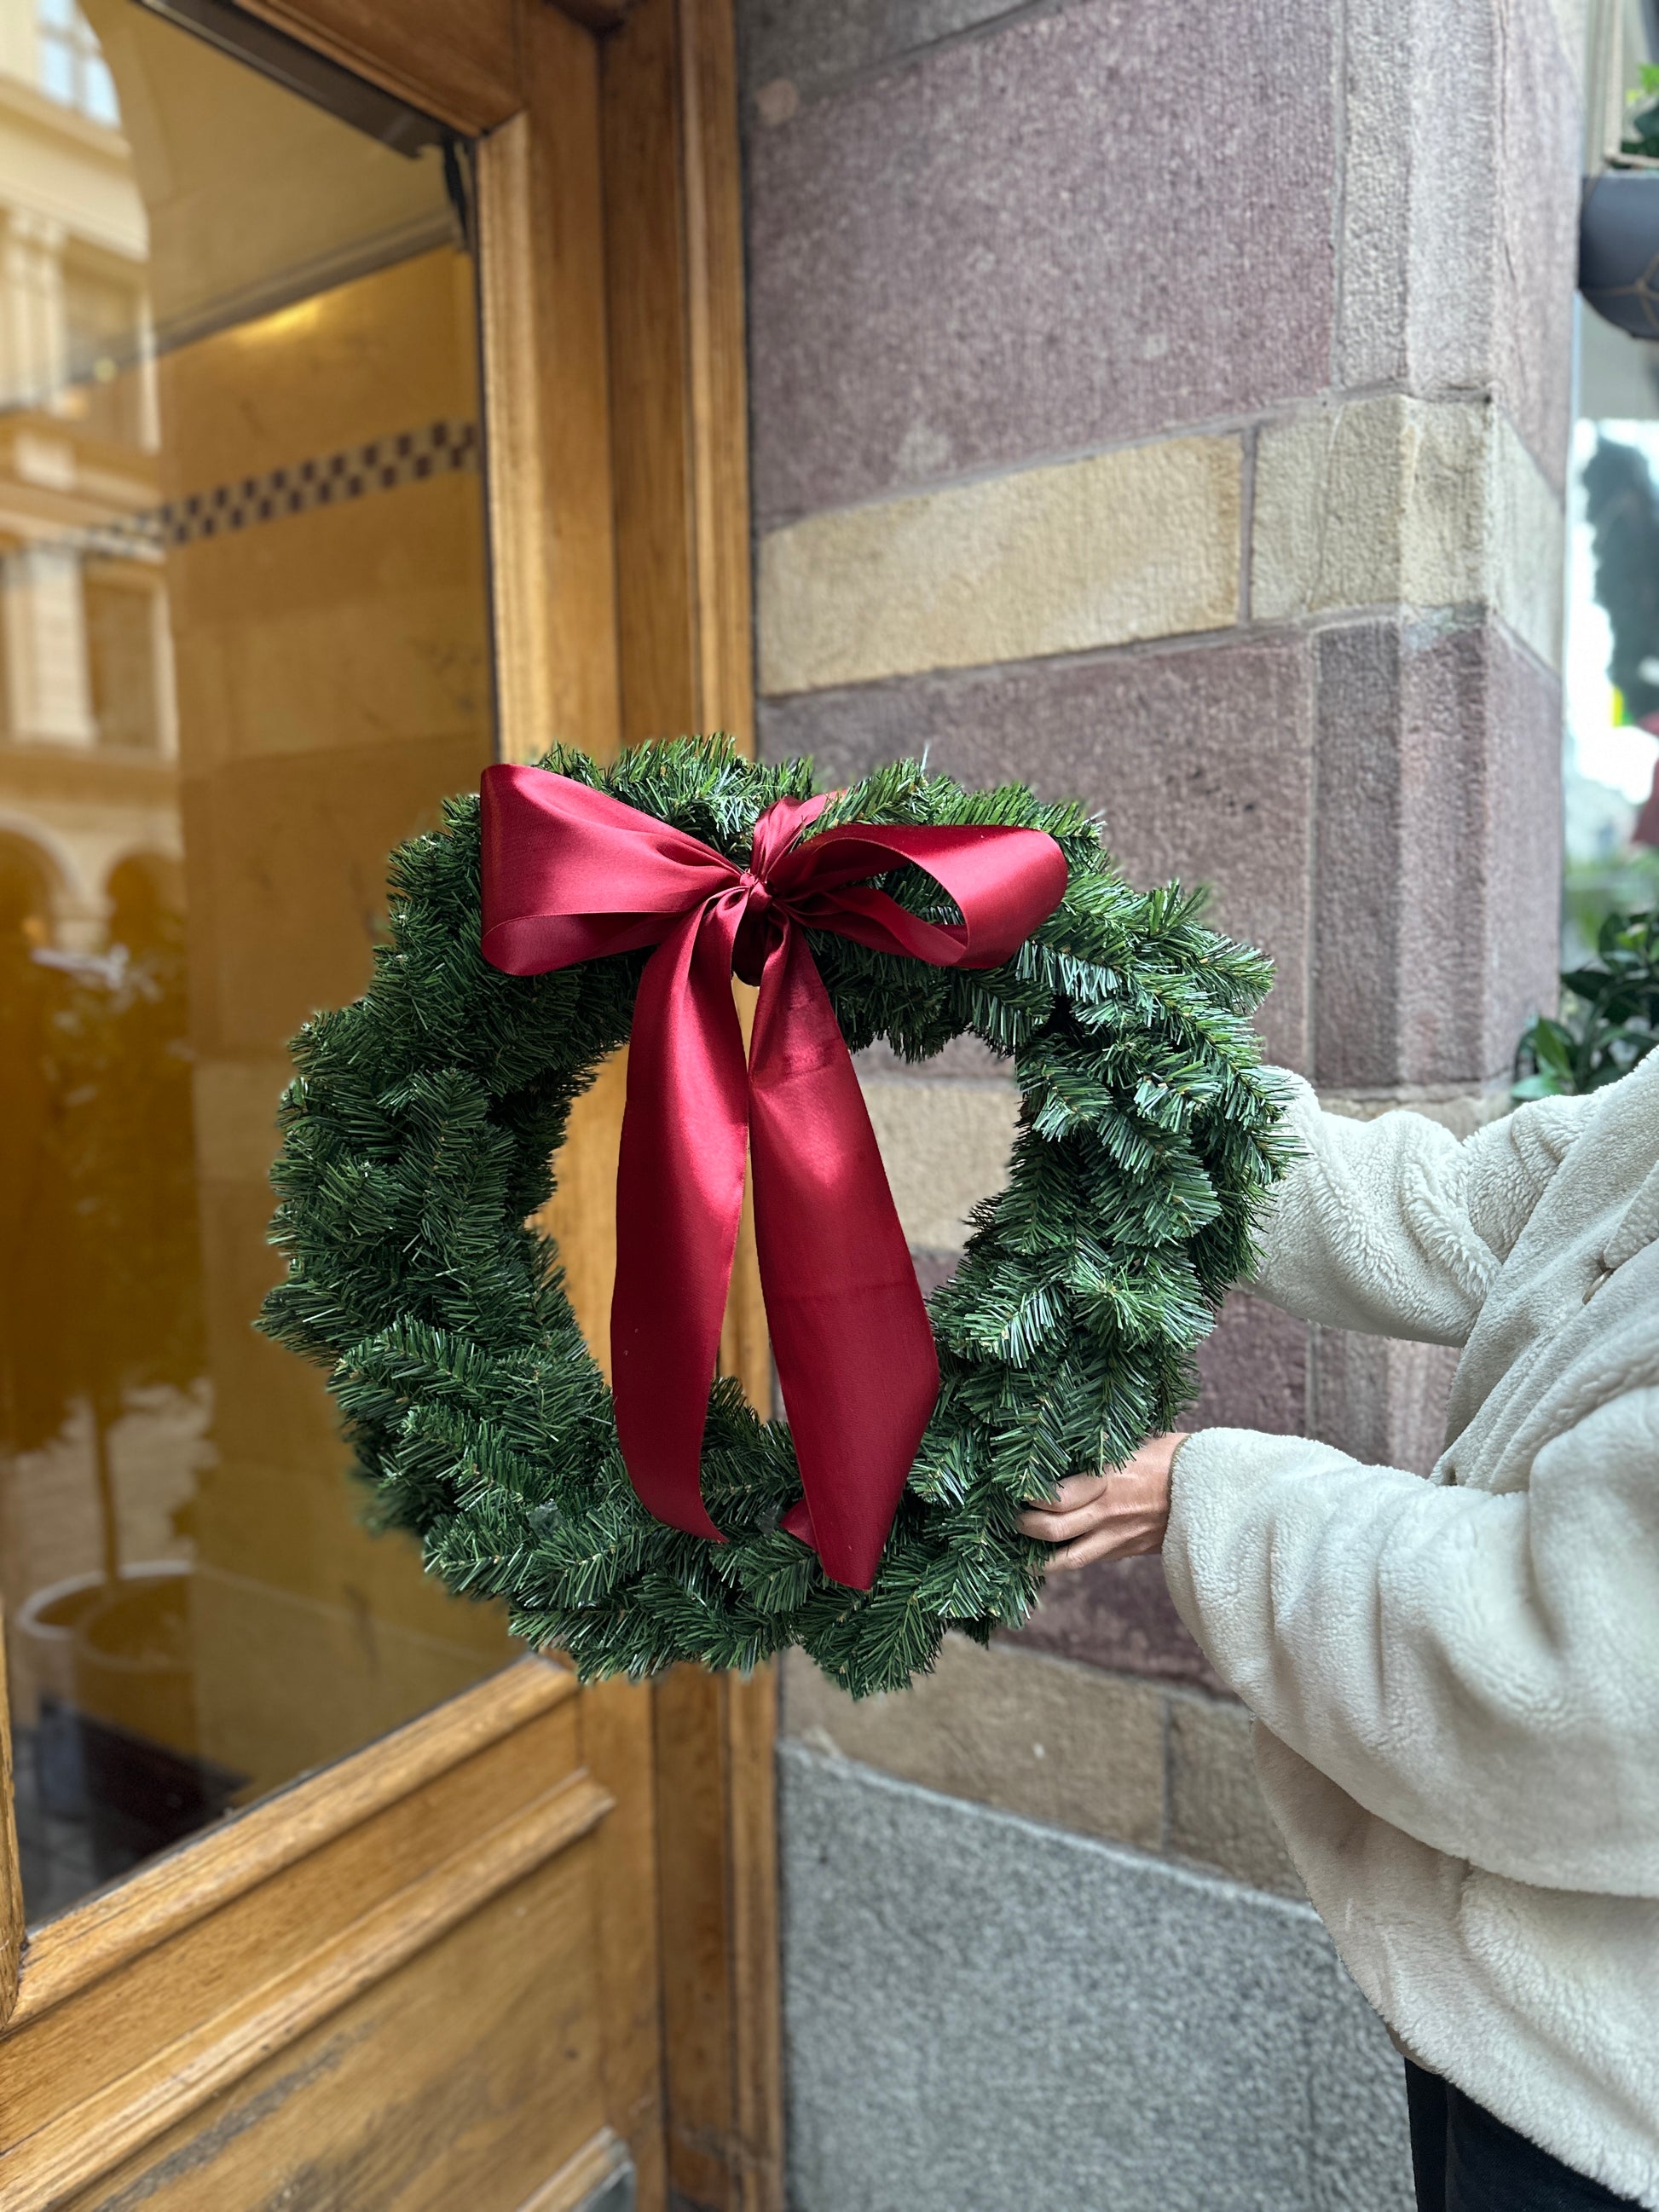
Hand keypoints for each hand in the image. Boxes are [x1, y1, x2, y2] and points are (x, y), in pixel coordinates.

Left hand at [1016, 1432, 1186, 1569]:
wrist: (1218, 1490)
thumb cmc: (1176, 1456)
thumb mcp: (1135, 1442)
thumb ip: (1102, 1451)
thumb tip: (1069, 1443)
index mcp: (1108, 1480)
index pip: (1054, 1498)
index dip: (1029, 1497)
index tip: (1016, 1489)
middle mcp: (1108, 1512)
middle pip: (1052, 1530)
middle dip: (1024, 1526)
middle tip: (1014, 1518)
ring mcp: (1119, 1537)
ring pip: (1068, 1559)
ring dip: (1040, 1558)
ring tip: (1023, 1552)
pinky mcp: (1129, 1551)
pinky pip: (1091, 1560)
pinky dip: (1068, 1560)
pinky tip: (1055, 1555)